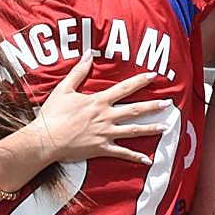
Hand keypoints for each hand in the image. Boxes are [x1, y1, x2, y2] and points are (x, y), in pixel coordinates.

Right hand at [28, 50, 169, 165]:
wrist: (46, 139)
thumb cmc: (53, 114)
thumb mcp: (64, 89)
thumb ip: (78, 72)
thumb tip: (88, 54)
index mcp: (98, 101)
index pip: (124, 88)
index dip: (140, 81)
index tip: (153, 76)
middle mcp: (106, 116)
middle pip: (135, 109)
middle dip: (153, 106)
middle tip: (168, 104)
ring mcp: (106, 133)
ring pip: (133, 131)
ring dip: (151, 128)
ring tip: (166, 127)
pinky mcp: (101, 148)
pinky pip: (122, 153)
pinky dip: (135, 157)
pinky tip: (147, 160)